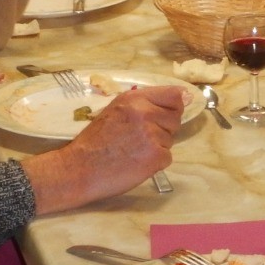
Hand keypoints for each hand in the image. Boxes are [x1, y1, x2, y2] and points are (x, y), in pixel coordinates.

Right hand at [23, 84, 188, 213]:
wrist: (77, 169)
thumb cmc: (95, 141)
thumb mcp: (117, 110)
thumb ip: (146, 103)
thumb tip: (187, 97)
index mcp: (135, 98)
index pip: (175, 95)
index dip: (174, 106)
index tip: (164, 116)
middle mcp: (145, 113)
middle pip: (175, 118)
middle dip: (163, 129)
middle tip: (139, 139)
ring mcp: (151, 135)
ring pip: (170, 139)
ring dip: (157, 147)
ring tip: (133, 151)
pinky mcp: (155, 157)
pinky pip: (167, 157)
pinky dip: (155, 163)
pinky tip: (135, 163)